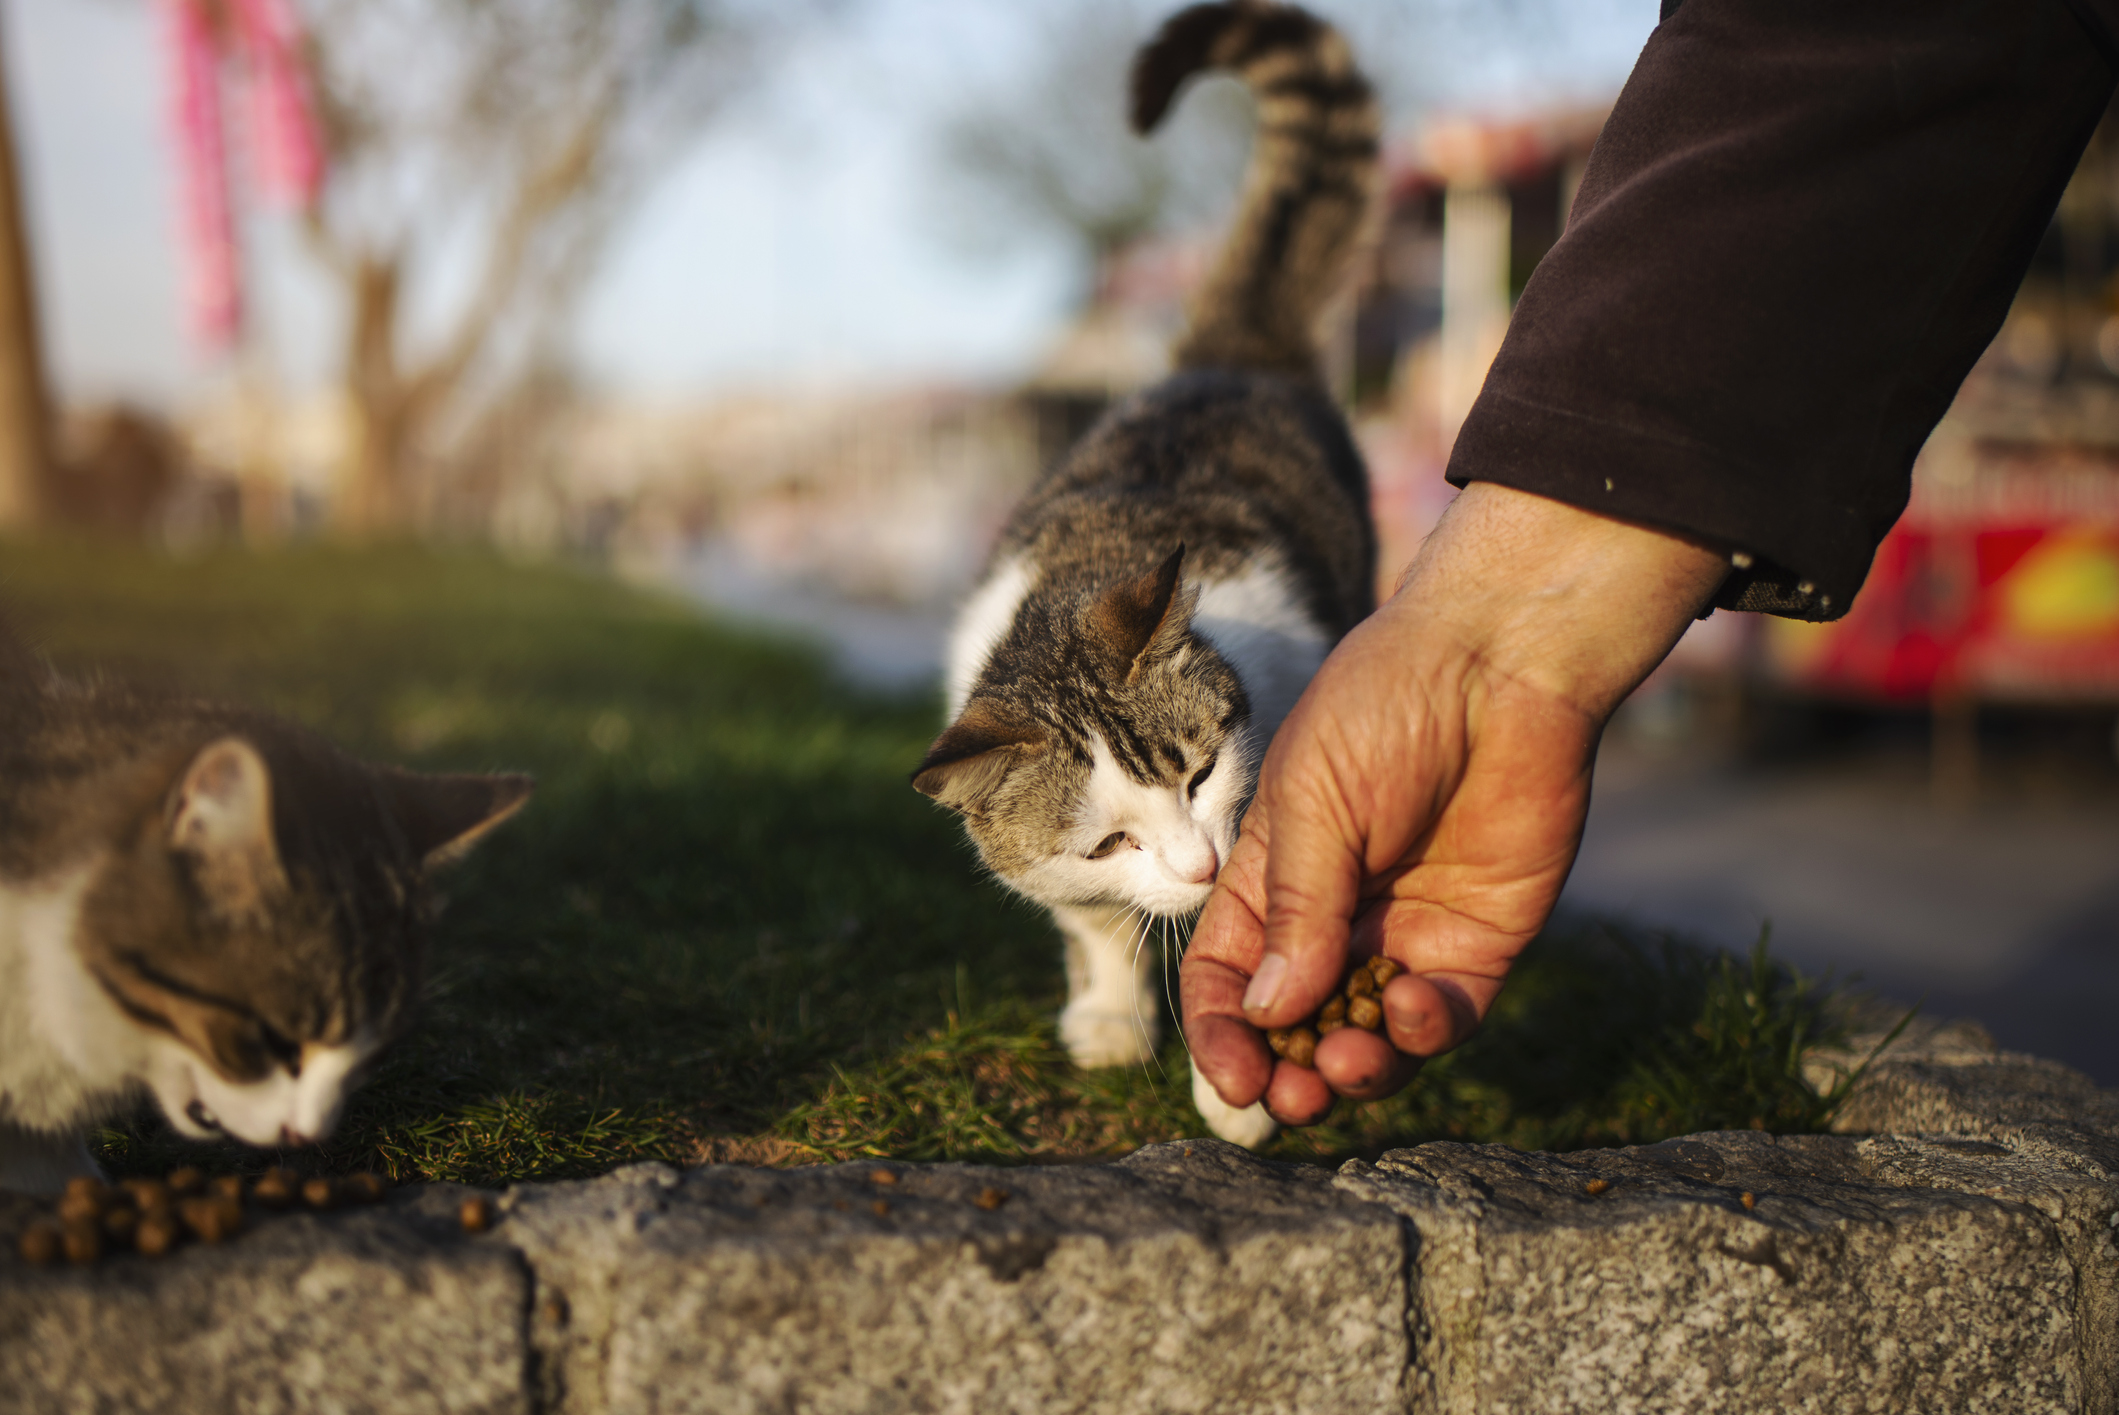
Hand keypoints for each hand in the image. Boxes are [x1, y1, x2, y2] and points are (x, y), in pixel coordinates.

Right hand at [1182, 481, 1728, 1124]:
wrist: (1500, 666)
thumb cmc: (1384, 709)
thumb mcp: (1314, 802)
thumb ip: (1297, 911)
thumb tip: (1268, 1014)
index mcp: (1273, 881)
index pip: (1228, 978)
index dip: (1221, 1035)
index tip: (1234, 1077)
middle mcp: (1335, 920)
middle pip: (1296, 1026)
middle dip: (1289, 1072)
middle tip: (1292, 1098)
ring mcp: (1405, 936)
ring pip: (1369, 1039)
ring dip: (1353, 1068)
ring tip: (1346, 1062)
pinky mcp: (1479, 944)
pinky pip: (1444, 1017)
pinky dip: (1422, 1030)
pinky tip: (1410, 1006)